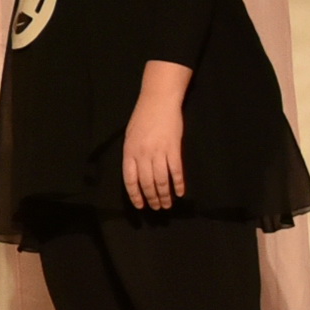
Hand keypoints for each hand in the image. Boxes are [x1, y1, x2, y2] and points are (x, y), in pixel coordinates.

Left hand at [120, 95, 188, 213]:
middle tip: (158, 208)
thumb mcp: (130, 136)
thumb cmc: (142, 118)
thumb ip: (132, 155)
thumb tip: (135, 175)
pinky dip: (179, 184)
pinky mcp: (174, 149)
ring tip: (168, 204)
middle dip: (152, 198)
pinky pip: (176, 171)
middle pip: (147, 183)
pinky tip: (180, 192)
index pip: (130, 180)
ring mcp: (158, 152)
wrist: (158, 101)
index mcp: (129, 152)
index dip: (135, 195)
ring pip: (161, 180)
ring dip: (165, 195)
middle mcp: (142, 154)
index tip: (141, 206)